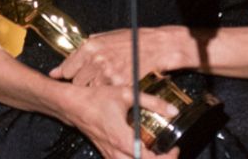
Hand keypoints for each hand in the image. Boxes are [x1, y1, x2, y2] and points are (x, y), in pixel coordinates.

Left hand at [50, 27, 185, 86]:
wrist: (157, 46)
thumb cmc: (132, 40)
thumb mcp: (105, 37)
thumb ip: (84, 50)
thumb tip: (64, 63)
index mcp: (90, 47)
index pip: (67, 69)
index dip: (68, 74)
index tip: (69, 77)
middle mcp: (96, 60)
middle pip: (77, 82)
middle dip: (83, 82)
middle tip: (93, 78)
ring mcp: (108, 73)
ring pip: (91, 90)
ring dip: (96, 88)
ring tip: (107, 79)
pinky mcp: (120, 85)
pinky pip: (107, 94)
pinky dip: (110, 92)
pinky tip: (117, 82)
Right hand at [59, 83, 180, 158]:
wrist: (74, 105)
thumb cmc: (96, 99)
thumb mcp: (127, 95)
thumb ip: (152, 102)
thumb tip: (172, 110)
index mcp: (122, 139)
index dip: (166, 158)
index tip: (174, 149)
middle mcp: (115, 151)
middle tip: (169, 153)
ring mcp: (109, 155)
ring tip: (158, 154)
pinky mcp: (106, 153)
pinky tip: (142, 152)